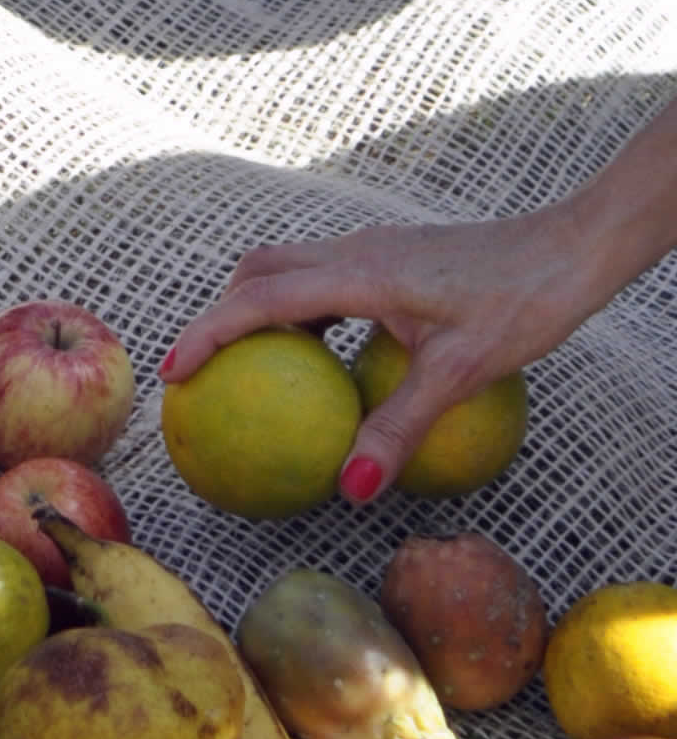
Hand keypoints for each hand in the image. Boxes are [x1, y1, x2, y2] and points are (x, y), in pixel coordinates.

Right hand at [162, 202, 625, 498]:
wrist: (565, 249)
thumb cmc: (520, 304)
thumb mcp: (459, 375)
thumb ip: (398, 430)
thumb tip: (347, 491)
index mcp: (359, 272)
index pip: (261, 299)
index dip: (210, 332)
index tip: (175, 373)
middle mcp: (354, 250)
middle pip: (260, 270)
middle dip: (219, 314)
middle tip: (198, 372)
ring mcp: (372, 247)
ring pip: (289, 266)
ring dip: (257, 307)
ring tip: (250, 369)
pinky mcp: (391, 255)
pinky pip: (323, 277)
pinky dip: (300, 311)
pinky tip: (325, 361)